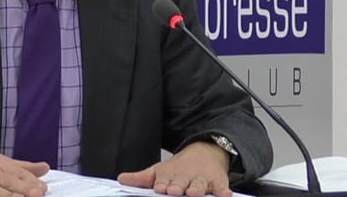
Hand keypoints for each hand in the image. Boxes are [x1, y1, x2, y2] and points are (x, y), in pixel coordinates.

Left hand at [117, 141, 231, 196]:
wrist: (205, 152)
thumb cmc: (179, 169)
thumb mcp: (160, 171)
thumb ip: (142, 178)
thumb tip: (121, 179)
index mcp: (170, 174)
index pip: (164, 179)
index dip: (162, 183)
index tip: (160, 187)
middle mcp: (186, 177)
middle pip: (181, 182)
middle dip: (178, 186)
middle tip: (174, 190)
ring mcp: (201, 179)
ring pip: (199, 184)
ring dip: (197, 188)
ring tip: (194, 192)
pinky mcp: (217, 182)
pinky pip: (221, 187)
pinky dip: (223, 191)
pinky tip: (225, 194)